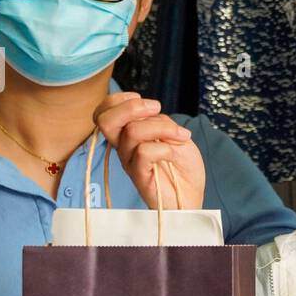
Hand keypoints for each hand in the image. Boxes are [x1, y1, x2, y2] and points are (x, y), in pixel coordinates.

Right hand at [92, 93, 204, 210]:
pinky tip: (174, 153)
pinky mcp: (139, 177)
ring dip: (162, 127)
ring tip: (181, 136)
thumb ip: (158, 121)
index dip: (120, 100)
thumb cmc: (182, 166)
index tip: (145, 102)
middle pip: (105, 120)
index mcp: (127, 135)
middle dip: (132, 107)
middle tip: (157, 108)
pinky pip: (144, 152)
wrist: (191, 194)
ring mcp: (130, 162)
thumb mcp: (173, 133)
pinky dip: (165, 147)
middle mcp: (124, 148)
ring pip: (132, 132)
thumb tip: (150, 113)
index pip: (104, 112)